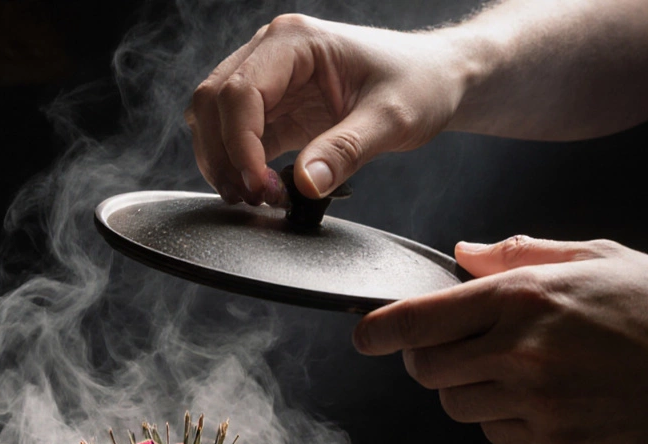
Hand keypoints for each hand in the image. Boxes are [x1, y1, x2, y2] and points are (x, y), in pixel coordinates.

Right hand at [185, 14, 467, 204]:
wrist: (435, 79)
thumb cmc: (419, 82)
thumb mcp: (392, 119)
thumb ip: (346, 151)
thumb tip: (304, 185)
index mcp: (295, 41)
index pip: (240, 91)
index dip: (239, 144)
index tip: (259, 185)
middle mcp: (272, 53)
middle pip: (212, 103)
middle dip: (223, 156)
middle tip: (254, 198)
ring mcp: (269, 80)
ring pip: (214, 121)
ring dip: (224, 163)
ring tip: (256, 198)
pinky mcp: (275, 109)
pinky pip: (236, 138)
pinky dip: (239, 168)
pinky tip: (261, 191)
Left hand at [352, 237, 647, 443]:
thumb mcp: (594, 255)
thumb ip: (518, 255)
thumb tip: (462, 254)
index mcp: (523, 297)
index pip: (418, 320)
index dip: (379, 331)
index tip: (365, 336)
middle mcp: (521, 352)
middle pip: (427, 370)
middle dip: (430, 359)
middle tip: (458, 346)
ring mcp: (537, 402)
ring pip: (458, 406)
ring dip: (469, 388)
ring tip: (517, 368)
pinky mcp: (555, 441)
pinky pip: (497, 433)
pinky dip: (505, 417)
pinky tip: (546, 395)